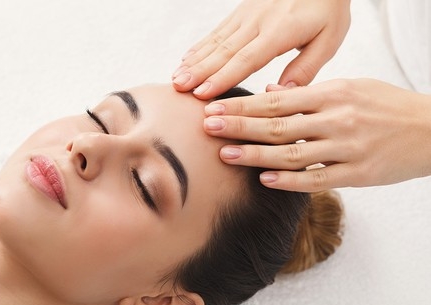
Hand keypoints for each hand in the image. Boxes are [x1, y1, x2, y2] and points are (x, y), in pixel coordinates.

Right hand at [172, 0, 350, 99]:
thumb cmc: (328, 8)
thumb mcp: (329, 38)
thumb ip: (306, 68)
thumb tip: (280, 93)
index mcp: (281, 32)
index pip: (247, 59)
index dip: (223, 77)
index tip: (203, 93)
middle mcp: (258, 22)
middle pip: (224, 51)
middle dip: (199, 72)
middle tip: (179, 88)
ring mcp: (246, 15)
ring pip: (215, 41)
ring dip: (194, 61)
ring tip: (176, 78)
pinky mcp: (241, 11)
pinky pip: (216, 31)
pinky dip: (199, 46)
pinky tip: (185, 59)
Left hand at [202, 79, 430, 191]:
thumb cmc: (386, 107)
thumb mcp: (351, 88)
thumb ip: (310, 94)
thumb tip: (271, 94)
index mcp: (333, 94)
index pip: (277, 101)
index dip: (243, 106)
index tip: (215, 108)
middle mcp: (338, 120)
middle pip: (278, 126)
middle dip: (240, 127)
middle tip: (208, 128)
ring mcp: (348, 148)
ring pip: (292, 154)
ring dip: (255, 155)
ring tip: (226, 155)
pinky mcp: (358, 174)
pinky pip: (317, 179)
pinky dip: (289, 181)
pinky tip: (264, 180)